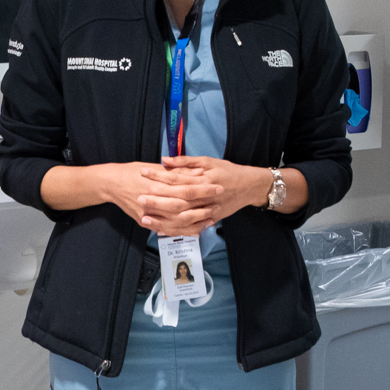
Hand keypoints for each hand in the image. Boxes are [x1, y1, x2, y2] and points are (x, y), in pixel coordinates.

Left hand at [135, 156, 268, 235]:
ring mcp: (208, 210)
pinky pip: (190, 227)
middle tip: (139, 198)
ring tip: (144, 218)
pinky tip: (160, 230)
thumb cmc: (228, 171)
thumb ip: (186, 161)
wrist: (250, 186)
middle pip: (177, 199)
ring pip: (182, 217)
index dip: (159, 175)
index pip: (176, 177)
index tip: (143, 173)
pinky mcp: (210, 219)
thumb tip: (164, 160)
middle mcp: (206, 196)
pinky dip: (175, 230)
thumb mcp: (208, 161)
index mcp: (204, 179)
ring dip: (163, 219)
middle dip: (157, 200)